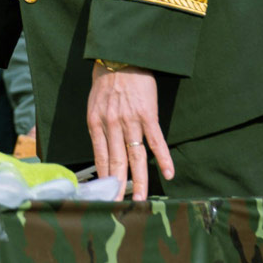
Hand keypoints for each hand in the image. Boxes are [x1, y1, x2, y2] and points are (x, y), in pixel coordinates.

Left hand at [85, 61, 174, 200]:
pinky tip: (168, 174)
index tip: (105, 194)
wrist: (120, 55)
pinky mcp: (147, 114)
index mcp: (95, 123)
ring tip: (140, 199)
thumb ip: (99, 127)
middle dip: (118, 186)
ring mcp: (130, 121)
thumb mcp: (94, 104)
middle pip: (116, 162)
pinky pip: (155, 140)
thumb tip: (103, 150)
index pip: (99, 157)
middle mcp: (111, 125)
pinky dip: (163, 158)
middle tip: (119, 206)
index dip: (103, 177)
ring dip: (139, 180)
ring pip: (135, 157)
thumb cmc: (106, 80)